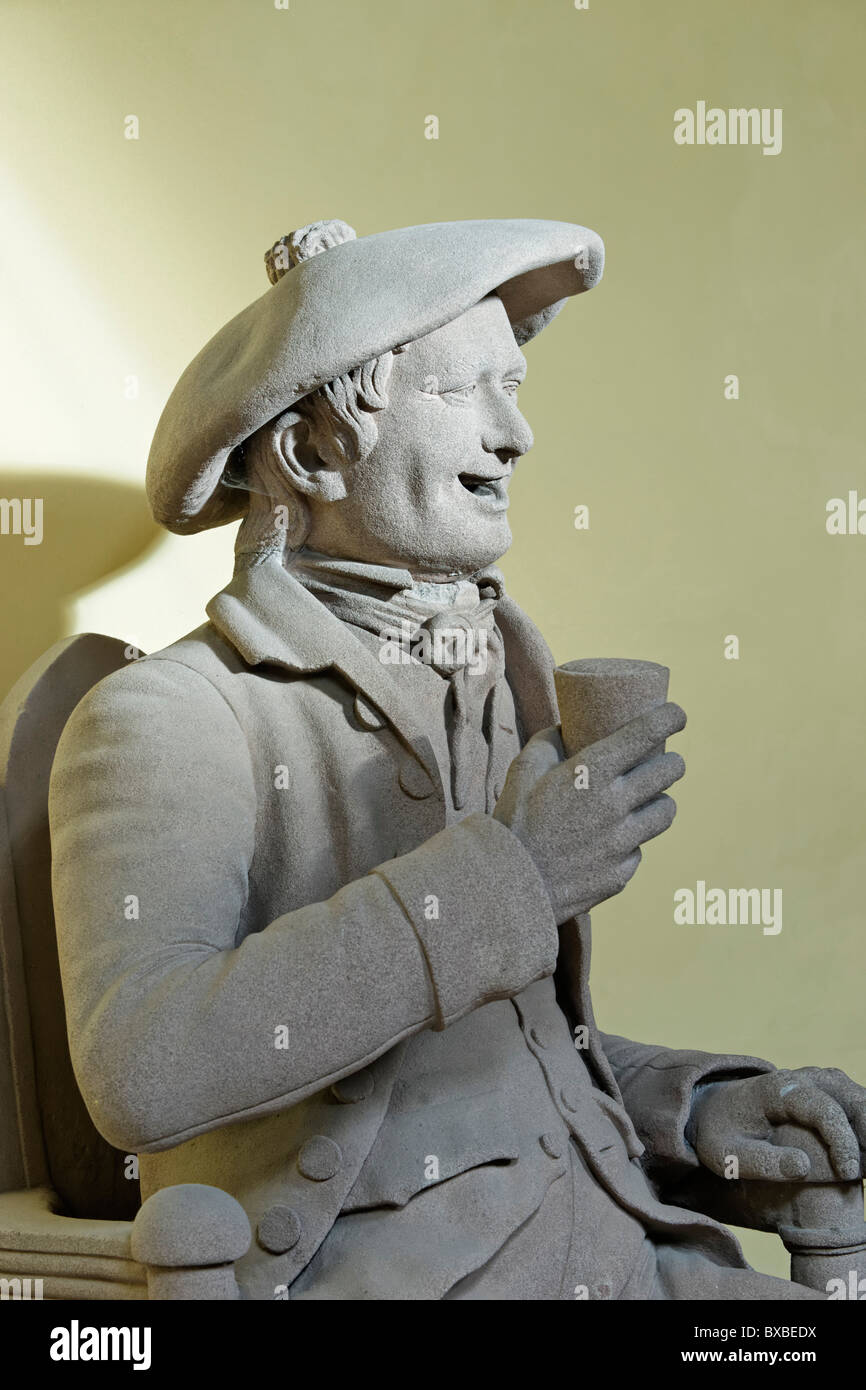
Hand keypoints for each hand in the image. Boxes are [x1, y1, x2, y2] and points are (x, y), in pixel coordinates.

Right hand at [493, 702, 686, 924]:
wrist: (506, 886)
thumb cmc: (512, 823)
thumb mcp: (522, 770)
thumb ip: (549, 741)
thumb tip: (567, 728)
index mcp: (591, 773)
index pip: (647, 734)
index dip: (670, 718)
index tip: (676, 715)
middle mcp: (615, 805)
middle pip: (670, 771)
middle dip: (671, 761)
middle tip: (663, 761)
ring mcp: (622, 842)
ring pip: (666, 812)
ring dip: (659, 801)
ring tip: (644, 801)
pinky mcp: (621, 874)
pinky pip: (639, 850)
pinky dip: (630, 842)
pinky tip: (610, 841)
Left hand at [689, 1068, 865, 1181]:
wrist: (714, 1110)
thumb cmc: (720, 1134)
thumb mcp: (727, 1155)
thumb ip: (761, 1162)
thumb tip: (803, 1167)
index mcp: (775, 1090)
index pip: (821, 1108)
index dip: (841, 1140)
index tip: (848, 1172)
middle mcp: (799, 1079)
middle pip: (848, 1095)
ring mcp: (813, 1082)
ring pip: (855, 1096)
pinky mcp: (821, 1093)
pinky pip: (851, 1103)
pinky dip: (862, 1124)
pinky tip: (863, 1152)